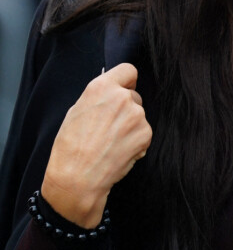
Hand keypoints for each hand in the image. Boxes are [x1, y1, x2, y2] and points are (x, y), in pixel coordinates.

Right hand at [41, 63, 151, 227]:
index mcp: (101, 87)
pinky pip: (144, 133)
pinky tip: (119, 152)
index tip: (123, 89)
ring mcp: (136, 115)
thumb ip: (98, 98)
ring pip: (138, 116)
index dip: (126, 81)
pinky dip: (135, 142)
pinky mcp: (145, 134)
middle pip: (133, 96)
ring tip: (111, 143)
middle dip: (125, 108)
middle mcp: (122, 97)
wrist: (77, 179)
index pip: (128, 70)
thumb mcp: (76, 111)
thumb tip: (111, 94)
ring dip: (130, 127)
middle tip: (109, 127)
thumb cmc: (70, 148)